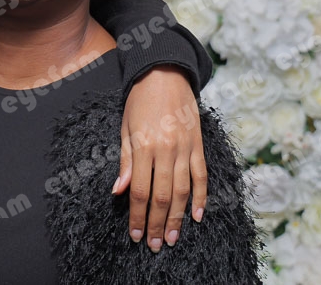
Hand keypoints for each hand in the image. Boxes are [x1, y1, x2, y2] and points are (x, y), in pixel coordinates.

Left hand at [114, 64, 206, 251]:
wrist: (165, 74)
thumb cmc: (140, 102)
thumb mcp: (125, 128)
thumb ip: (125, 161)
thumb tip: (118, 191)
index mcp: (144, 146)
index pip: (139, 190)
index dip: (136, 215)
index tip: (134, 234)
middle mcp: (166, 150)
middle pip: (161, 196)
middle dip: (156, 223)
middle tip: (153, 245)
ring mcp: (185, 148)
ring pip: (183, 191)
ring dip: (177, 218)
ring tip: (171, 238)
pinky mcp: (198, 145)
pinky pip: (202, 176)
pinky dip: (201, 197)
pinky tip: (198, 216)